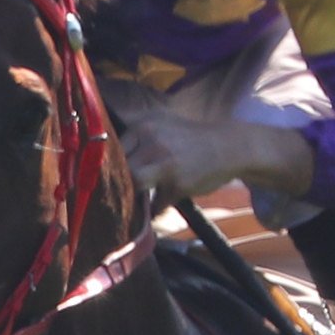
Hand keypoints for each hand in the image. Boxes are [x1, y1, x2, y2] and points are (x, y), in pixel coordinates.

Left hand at [120, 108, 311, 208]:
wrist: (229, 146)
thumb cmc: (190, 140)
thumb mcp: (161, 129)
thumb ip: (136, 144)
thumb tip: (105, 168)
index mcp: (144, 126)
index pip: (112, 150)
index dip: (110, 167)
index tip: (111, 177)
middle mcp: (152, 141)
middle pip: (121, 168)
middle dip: (122, 181)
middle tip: (125, 190)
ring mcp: (165, 162)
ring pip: (134, 185)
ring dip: (135, 195)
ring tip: (140, 198)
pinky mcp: (177, 183)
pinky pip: (156, 203)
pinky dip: (156, 208)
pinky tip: (160, 204)